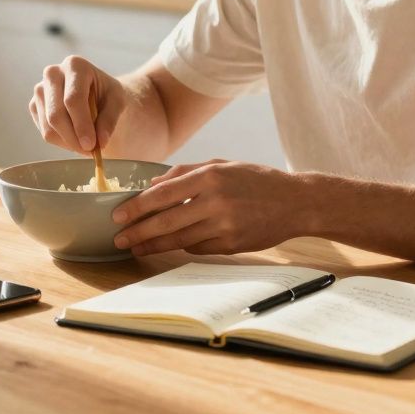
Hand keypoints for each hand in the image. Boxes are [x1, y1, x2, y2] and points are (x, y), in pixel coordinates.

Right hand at [28, 55, 126, 152]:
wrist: (98, 97)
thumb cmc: (108, 97)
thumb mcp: (118, 103)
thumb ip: (110, 120)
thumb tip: (100, 142)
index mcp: (75, 65)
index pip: (73, 99)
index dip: (82, 125)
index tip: (92, 145)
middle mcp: (52, 73)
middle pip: (56, 115)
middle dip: (74, 138)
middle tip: (90, 150)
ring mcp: (40, 90)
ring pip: (49, 127)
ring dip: (69, 143)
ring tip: (87, 145)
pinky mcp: (34, 106)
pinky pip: (45, 132)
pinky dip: (62, 142)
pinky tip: (76, 137)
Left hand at [111, 160, 311, 255]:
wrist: (296, 202)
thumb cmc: (256, 179)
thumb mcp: (222, 165)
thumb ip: (186, 172)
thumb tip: (153, 185)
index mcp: (210, 176)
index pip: (163, 194)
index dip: (137, 207)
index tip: (119, 215)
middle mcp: (216, 201)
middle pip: (166, 221)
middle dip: (138, 232)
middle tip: (119, 238)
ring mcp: (225, 226)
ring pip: (179, 239)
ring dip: (154, 245)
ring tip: (136, 248)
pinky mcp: (232, 244)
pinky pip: (198, 248)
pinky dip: (182, 246)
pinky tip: (169, 246)